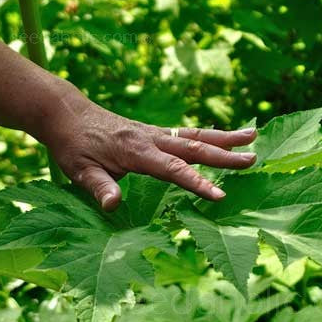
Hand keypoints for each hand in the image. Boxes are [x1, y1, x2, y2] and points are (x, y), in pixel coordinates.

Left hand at [41, 97, 256, 210]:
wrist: (68, 114)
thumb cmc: (74, 145)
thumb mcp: (79, 170)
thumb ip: (99, 187)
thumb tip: (113, 206)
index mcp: (135, 151)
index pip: (172, 169)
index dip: (197, 182)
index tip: (221, 195)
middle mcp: (151, 138)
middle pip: (193, 146)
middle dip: (225, 154)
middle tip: (253, 159)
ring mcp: (155, 133)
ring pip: (195, 135)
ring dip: (224, 137)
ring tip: (252, 136)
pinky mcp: (154, 131)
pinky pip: (186, 133)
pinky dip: (208, 135)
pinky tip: (222, 137)